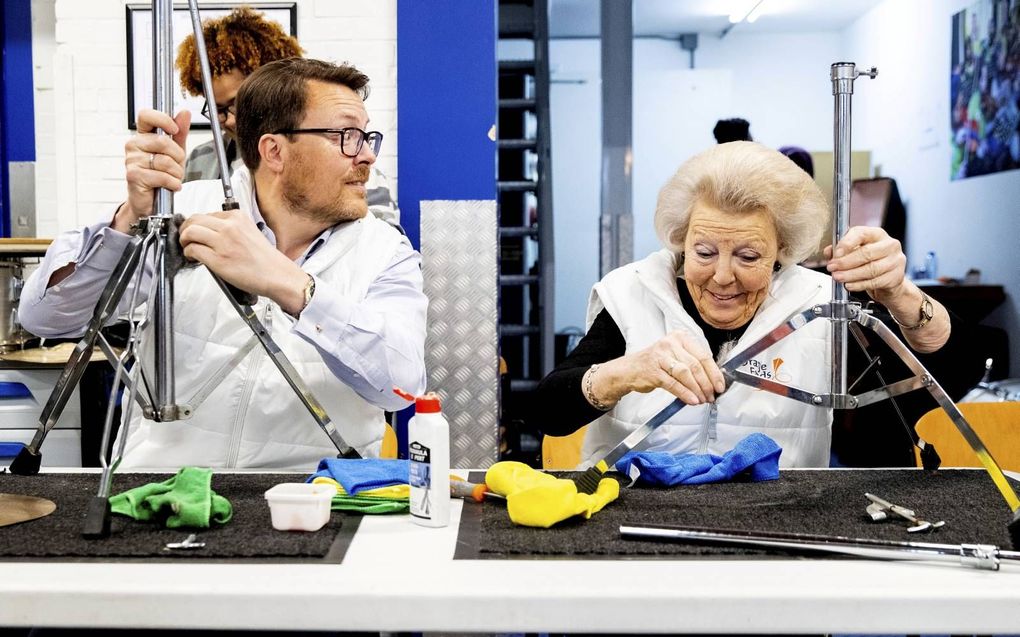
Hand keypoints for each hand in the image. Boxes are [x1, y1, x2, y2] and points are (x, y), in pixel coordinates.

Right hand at [115, 109, 190, 232]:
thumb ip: (180, 133)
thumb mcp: (175, 152)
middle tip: (177, 166)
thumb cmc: (162, 174)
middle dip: (178, 156)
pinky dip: (172, 183)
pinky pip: (162, 176)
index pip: (146, 115)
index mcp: (143, 135)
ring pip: (164, 161)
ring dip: (176, 173)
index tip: (174, 130)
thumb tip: (185, 112)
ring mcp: (131, 160)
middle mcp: (134, 145)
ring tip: (172, 178)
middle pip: (163, 142)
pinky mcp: (133, 175)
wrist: (151, 201)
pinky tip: (171, 185)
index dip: (162, 119)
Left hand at [178, 211, 307, 312]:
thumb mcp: (250, 232)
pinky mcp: (218, 259)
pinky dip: (188, 253)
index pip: (207, 214)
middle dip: (185, 229)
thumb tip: (208, 231)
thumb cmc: (265, 259)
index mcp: (238, 217)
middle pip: (194, 219)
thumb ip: (231, 228)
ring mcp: (223, 242)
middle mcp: (230, 226)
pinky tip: (194, 258)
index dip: (198, 224)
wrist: (277, 275)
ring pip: (189, 232)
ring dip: (184, 240)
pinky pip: (193, 249)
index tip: (197, 232)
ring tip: (188, 248)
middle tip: (186, 238)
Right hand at [597, 331, 726, 406]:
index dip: (714, 373)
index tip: (720, 385)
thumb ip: (693, 363)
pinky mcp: (654, 371)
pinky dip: (685, 394)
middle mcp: (670, 344)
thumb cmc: (656, 363)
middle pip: (696, 365)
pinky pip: (673, 384)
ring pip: (686, 374)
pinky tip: (692, 400)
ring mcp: (661, 357)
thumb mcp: (675, 356)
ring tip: (703, 399)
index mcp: (680, 337)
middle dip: (707, 384)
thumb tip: (713, 380)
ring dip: (697, 389)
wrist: (630, 369)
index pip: (703, 355)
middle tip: (712, 395)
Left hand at [824, 225, 907, 303]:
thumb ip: (840, 250)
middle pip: (866, 253)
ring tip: (838, 277)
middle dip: (845, 262)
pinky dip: (859, 285)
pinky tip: (849, 285)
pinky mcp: (896, 276)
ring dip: (850, 275)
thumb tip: (828, 252)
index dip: (847, 243)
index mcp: (877, 234)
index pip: (862, 234)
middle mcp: (889, 245)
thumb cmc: (869, 262)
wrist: (887, 279)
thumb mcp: (854, 252)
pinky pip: (875, 282)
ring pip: (871, 269)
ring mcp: (895, 260)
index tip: (836, 253)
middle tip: (832, 268)